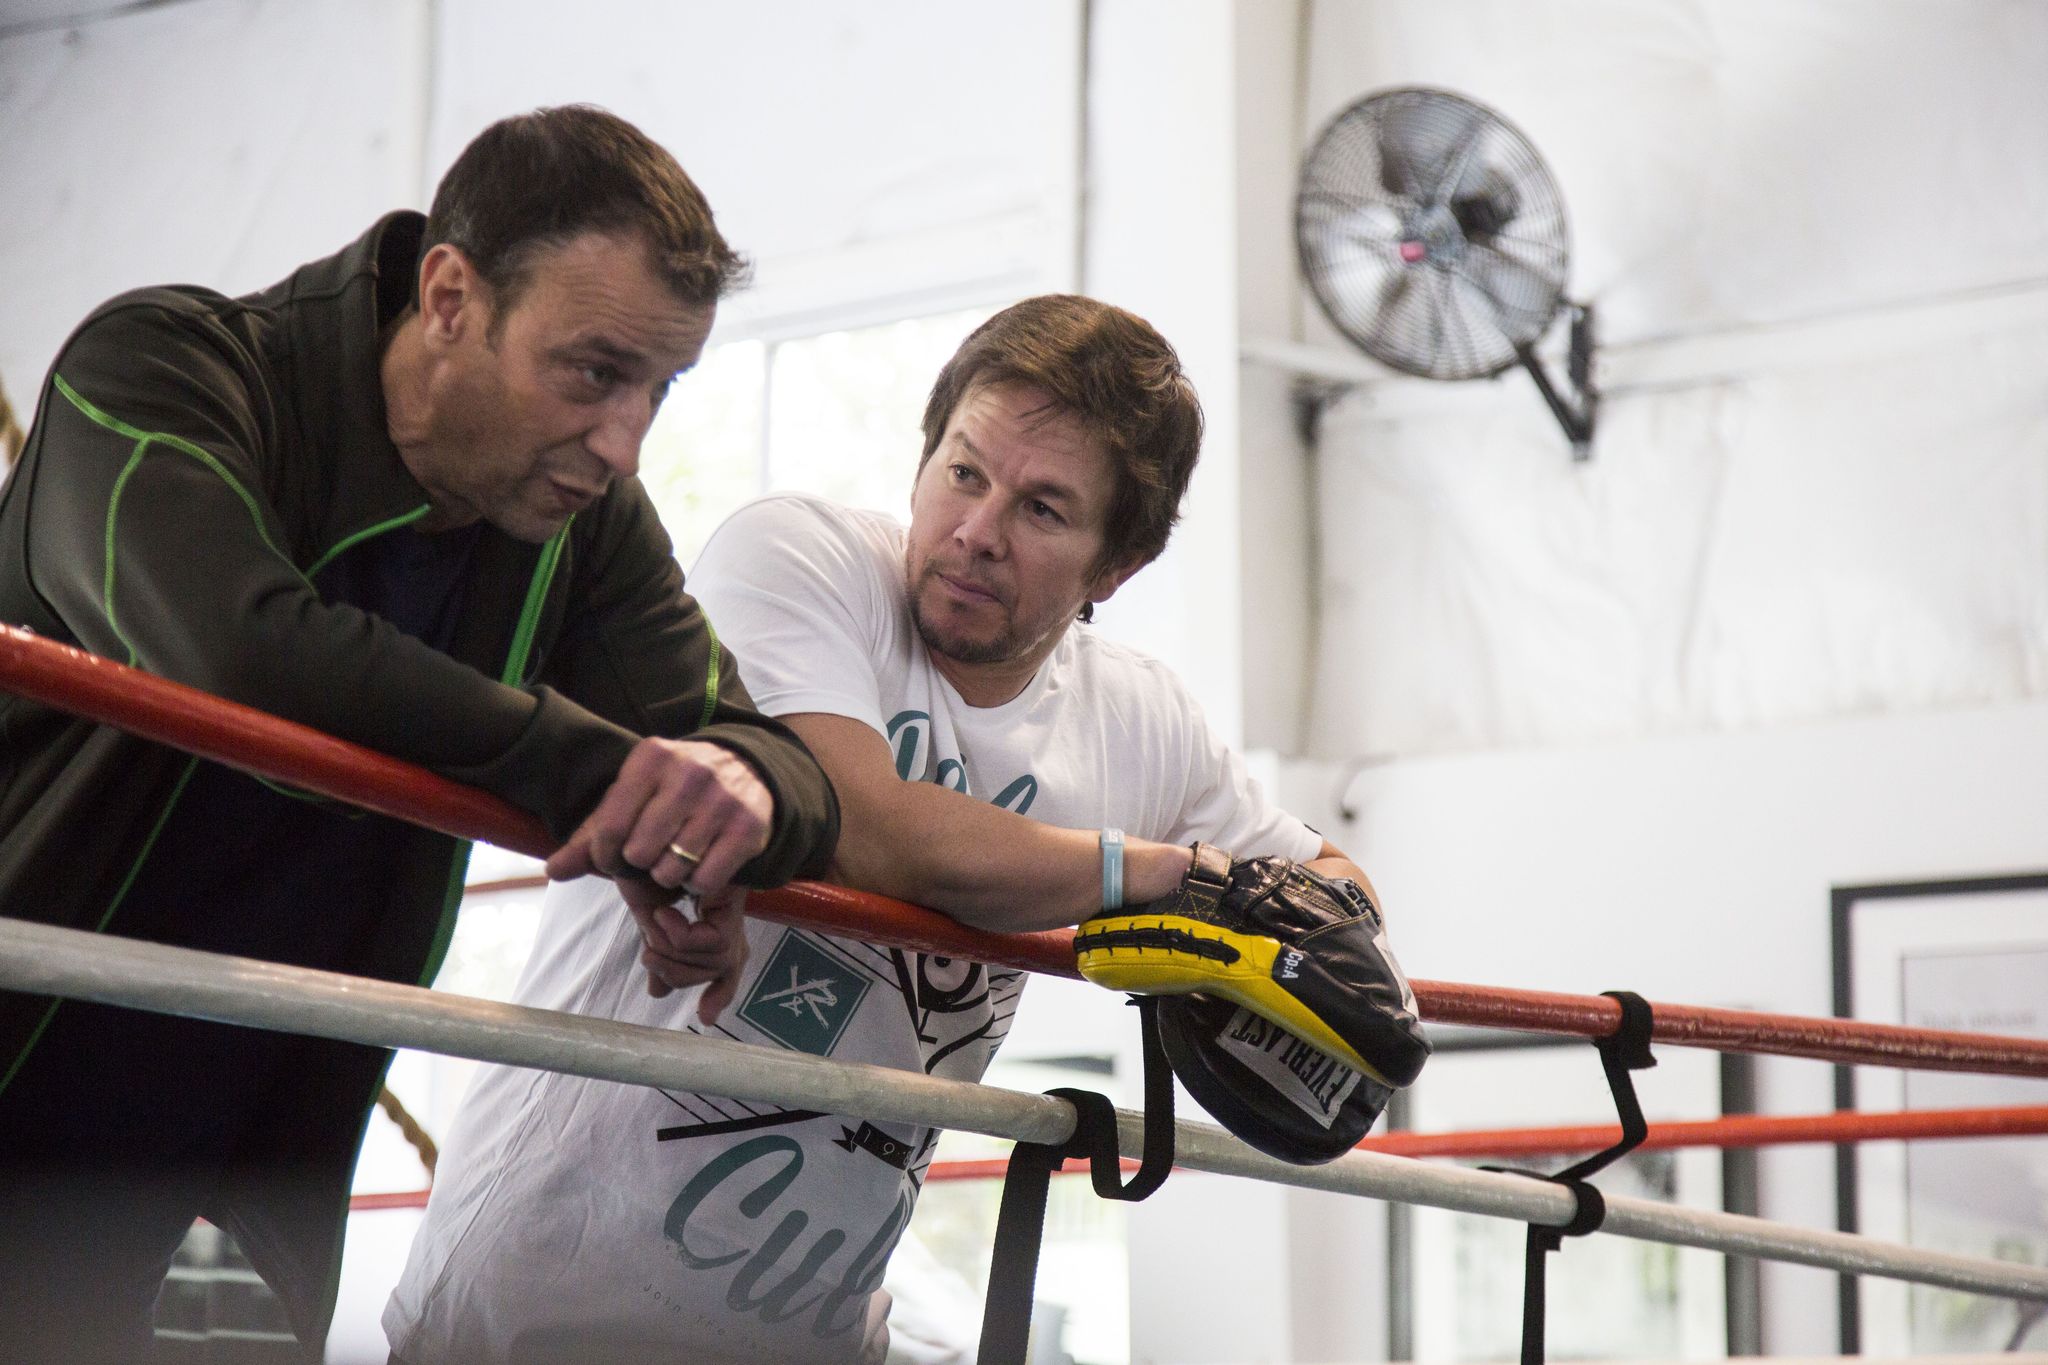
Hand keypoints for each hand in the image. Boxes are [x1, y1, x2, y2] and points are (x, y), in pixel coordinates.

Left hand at [545, 738, 772, 897]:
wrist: (751, 768)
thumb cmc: (676, 788)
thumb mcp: (634, 796)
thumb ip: (592, 834)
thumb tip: (554, 871)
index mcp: (652, 758)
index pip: (609, 828)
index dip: (604, 856)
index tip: (615, 857)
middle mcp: (690, 773)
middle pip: (639, 853)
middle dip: (641, 864)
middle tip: (653, 854)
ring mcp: (723, 799)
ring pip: (672, 870)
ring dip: (670, 875)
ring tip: (678, 857)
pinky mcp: (749, 826)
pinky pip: (705, 880)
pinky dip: (698, 883)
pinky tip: (702, 862)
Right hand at [622, 879, 749, 1019]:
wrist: (648, 843)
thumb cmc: (651, 876)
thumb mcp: (649, 924)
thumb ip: (660, 956)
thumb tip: (658, 994)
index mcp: (712, 933)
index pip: (726, 973)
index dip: (718, 995)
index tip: (705, 1019)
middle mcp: (729, 928)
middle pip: (714, 974)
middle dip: (674, 973)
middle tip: (648, 954)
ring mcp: (733, 917)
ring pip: (712, 962)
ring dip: (672, 950)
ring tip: (654, 921)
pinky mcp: (733, 906)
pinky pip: (714, 944)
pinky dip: (681, 936)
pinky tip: (663, 913)